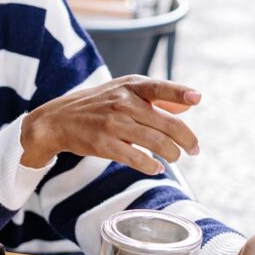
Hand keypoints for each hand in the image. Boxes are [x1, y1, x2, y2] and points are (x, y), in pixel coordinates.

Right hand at [19, 75, 200, 174]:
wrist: (57, 120)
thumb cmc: (97, 104)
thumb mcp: (123, 91)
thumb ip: (156, 98)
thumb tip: (189, 104)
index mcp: (130, 86)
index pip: (160, 87)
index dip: (180, 92)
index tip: (198, 98)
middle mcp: (122, 102)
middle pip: (166, 123)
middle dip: (186, 139)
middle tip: (195, 149)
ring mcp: (113, 123)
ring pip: (155, 142)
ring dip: (172, 154)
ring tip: (175, 158)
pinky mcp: (104, 144)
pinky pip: (136, 158)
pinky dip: (151, 166)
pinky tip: (155, 168)